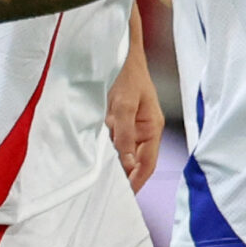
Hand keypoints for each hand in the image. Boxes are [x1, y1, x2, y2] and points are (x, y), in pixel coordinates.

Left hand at [106, 44, 162, 192]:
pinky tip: (93, 155)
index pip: (147, 163)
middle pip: (135, 161)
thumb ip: (125, 134)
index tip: (125, 195)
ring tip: (97, 177)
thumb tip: (128, 163)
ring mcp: (130, 125)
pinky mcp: (117, 120)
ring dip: (112, 162)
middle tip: (106, 189)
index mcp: (152, 128)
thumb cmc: (126, 73)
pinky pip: (112, 140)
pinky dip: (104, 149)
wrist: (118, 51)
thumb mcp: (123, 104)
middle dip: (123, 174)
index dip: (138, 181)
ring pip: (122, 152)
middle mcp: (143, 130)